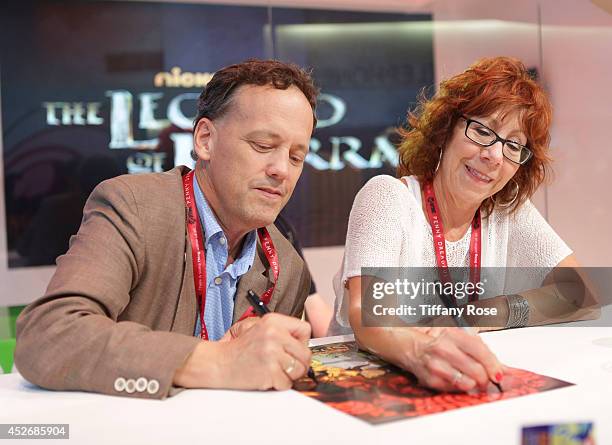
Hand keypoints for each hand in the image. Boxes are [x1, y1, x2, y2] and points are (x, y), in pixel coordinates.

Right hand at [174, 313, 311, 390]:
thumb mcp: (255, 326)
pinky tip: (267, 378)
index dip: (303, 342)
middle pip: (305, 353)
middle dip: (299, 362)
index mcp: (273, 321)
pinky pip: (287, 383)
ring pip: (299, 370)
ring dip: (290, 375)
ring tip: (276, 371)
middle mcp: (274, 334)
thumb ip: (280, 329)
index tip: (294, 348)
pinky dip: (279, 384)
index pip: (305, 329)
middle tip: (286, 365)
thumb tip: (302, 340)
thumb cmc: (237, 347)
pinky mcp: (269, 371)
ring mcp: (272, 353)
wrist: (218, 363)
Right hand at [403, 327, 503, 391]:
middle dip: (486, 378)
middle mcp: (444, 349)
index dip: (493, 365)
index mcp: (453, 335)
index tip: (499, 373)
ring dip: (474, 384)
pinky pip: (456, 389)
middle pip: (477, 370)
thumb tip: (501, 368)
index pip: (480, 351)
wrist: (413, 349)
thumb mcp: (459, 339)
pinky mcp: (432, 380)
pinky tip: (458, 379)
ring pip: (468, 383)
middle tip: (486, 378)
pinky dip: (461, 387)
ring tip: (472, 379)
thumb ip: (481, 351)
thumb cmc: (439, 343)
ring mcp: (437, 366)